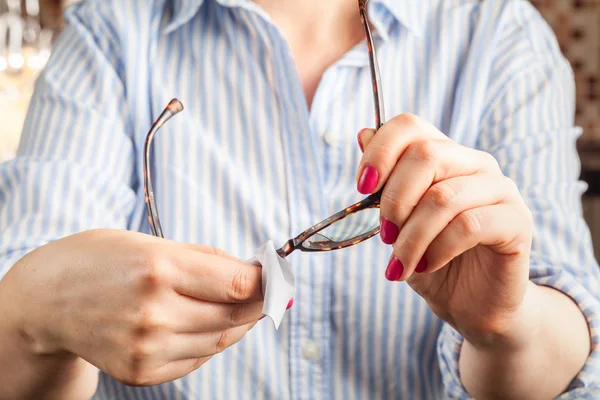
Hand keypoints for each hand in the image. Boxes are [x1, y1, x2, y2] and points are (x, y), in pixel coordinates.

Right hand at [5, 229, 264, 385]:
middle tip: (270, 291)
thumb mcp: (152, 240)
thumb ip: (206, 258)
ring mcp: (145, 347)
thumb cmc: (102, 260)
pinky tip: (210, 324)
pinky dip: (213, 342)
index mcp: (158, 268)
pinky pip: (196, 358)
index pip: (237, 284)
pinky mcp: (140, 371)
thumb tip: (252, 271)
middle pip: (233, 314)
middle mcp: (153, 312)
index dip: (267, 281)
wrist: (48, 299)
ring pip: (220, 339)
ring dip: (240, 323)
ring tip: (242, 307)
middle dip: (260, 302)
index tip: (278, 276)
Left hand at [356, 114, 534, 348]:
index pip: (411, 126)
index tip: (362, 187)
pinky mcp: (517, 221)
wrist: (470, 304)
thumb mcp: (399, 223)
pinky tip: (428, 265)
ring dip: (412, 237)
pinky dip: (439, 249)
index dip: (380, 151)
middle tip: (385, 235)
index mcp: (445, 156)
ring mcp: (500, 189)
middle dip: (394, 200)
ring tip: (401, 263)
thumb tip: (364, 134)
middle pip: (426, 155)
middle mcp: (475, 163)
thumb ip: (386, 182)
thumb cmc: (432, 259)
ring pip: (444, 197)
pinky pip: (469, 225)